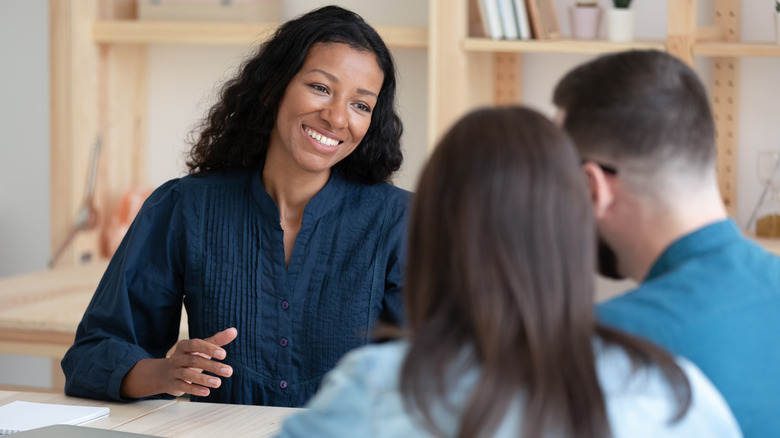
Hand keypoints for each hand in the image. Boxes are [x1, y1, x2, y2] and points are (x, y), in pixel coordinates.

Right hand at [120, 327, 237, 398]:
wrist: (165, 373)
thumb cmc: (189, 357)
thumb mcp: (202, 348)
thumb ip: (218, 340)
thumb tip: (234, 331)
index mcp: (184, 346)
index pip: (195, 344)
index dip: (209, 348)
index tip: (224, 354)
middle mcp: (177, 357)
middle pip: (194, 360)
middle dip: (212, 366)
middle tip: (229, 371)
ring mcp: (174, 371)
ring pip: (188, 374)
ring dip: (204, 379)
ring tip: (218, 383)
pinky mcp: (173, 384)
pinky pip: (183, 386)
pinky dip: (195, 389)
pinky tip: (207, 392)